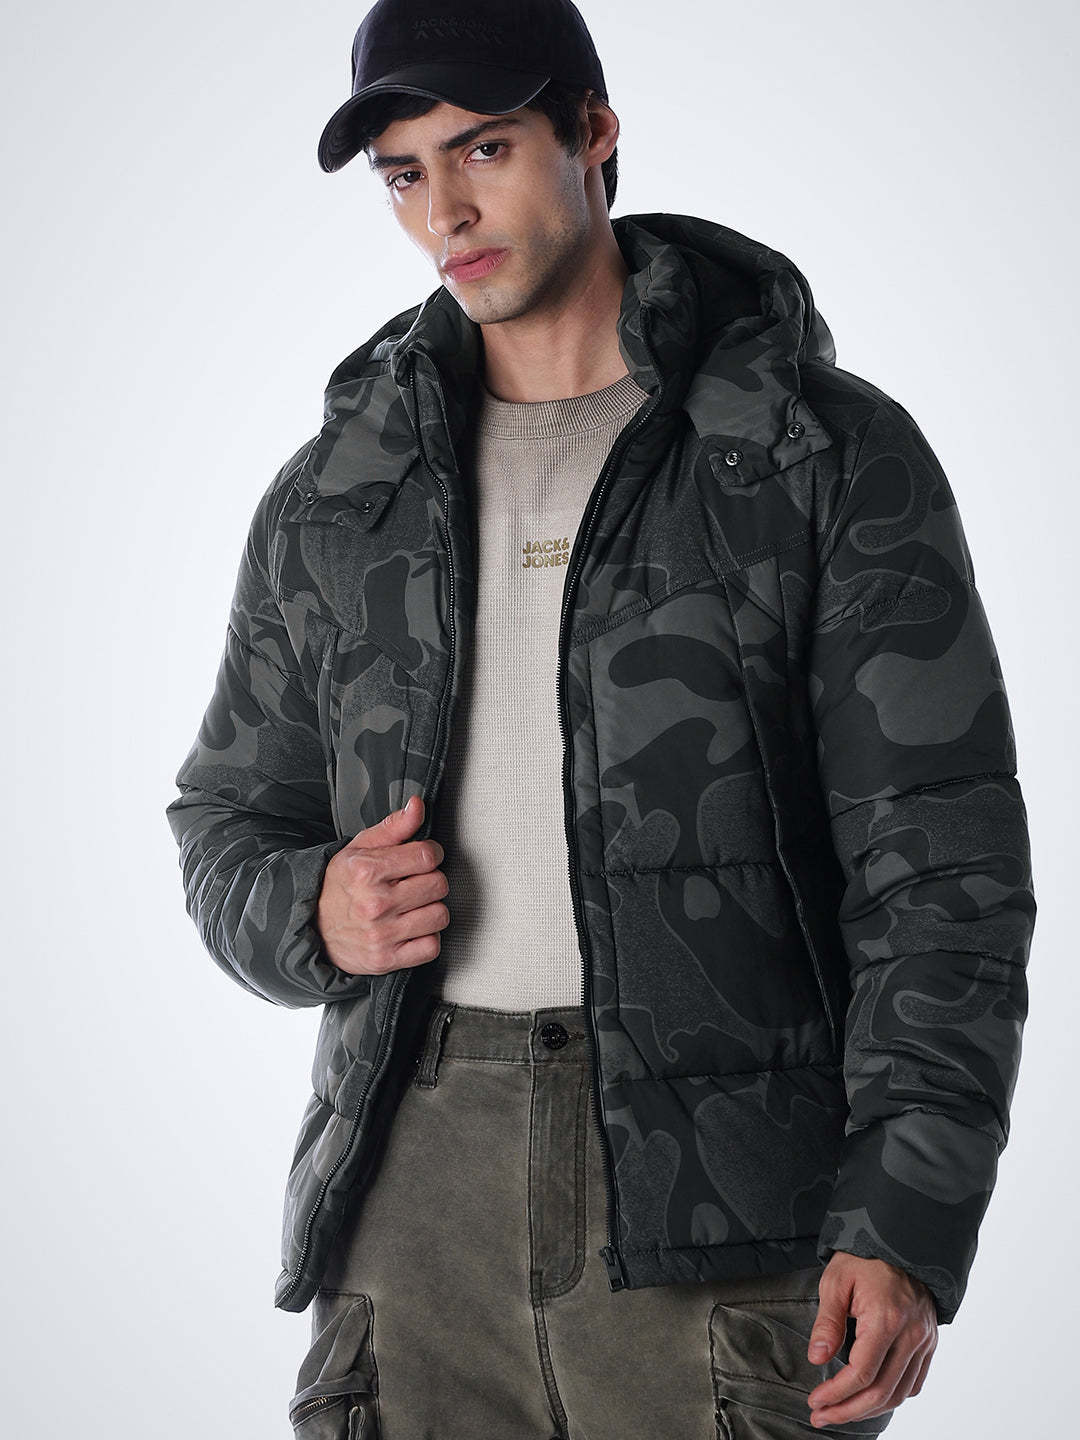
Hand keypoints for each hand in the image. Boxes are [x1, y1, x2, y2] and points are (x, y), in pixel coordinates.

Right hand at [315, 795, 448, 975]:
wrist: (312, 928)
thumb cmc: (339, 886)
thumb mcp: (359, 848)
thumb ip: (394, 827)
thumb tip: (417, 806)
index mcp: (367, 871)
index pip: (427, 856)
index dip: (431, 854)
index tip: (422, 858)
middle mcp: (375, 903)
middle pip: (438, 884)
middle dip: (430, 881)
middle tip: (413, 883)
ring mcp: (381, 934)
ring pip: (439, 915)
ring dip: (430, 910)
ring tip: (412, 906)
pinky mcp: (387, 959)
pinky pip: (431, 946)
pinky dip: (426, 938)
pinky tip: (411, 929)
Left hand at [805, 1251, 938, 1427]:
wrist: (899, 1240)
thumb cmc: (864, 1257)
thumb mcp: (836, 1280)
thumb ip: (827, 1322)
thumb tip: (817, 1359)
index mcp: (887, 1318)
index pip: (862, 1372)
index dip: (837, 1394)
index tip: (815, 1402)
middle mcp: (911, 1334)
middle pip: (882, 1391)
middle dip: (849, 1410)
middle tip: (821, 1416)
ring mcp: (924, 1339)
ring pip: (899, 1393)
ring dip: (869, 1410)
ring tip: (841, 1412)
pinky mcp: (929, 1342)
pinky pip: (914, 1382)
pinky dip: (893, 1397)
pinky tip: (871, 1398)